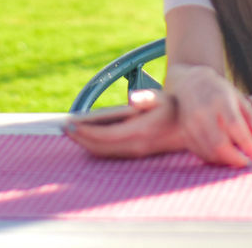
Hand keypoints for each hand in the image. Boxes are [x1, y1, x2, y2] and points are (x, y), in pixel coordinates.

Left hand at [63, 89, 182, 159]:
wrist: (188, 125)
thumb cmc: (172, 107)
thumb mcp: (162, 98)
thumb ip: (146, 98)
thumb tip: (132, 99)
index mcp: (140, 131)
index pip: (106, 135)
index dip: (86, 131)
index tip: (71, 124)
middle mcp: (136, 146)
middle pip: (100, 147)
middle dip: (80, 138)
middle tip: (64, 127)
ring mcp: (135, 152)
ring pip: (104, 152)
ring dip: (85, 143)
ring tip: (70, 131)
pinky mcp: (135, 153)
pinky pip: (110, 152)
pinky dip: (94, 146)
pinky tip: (84, 137)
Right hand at [169, 65, 251, 166]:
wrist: (190, 84)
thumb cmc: (220, 93)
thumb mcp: (238, 99)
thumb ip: (251, 118)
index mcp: (220, 100)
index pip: (234, 125)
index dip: (247, 144)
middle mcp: (202, 112)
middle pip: (219, 143)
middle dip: (236, 159)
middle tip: (248, 164)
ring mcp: (190, 123)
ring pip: (209, 151)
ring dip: (225, 161)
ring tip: (237, 160)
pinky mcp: (184, 133)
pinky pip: (200, 153)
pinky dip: (213, 159)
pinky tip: (223, 157)